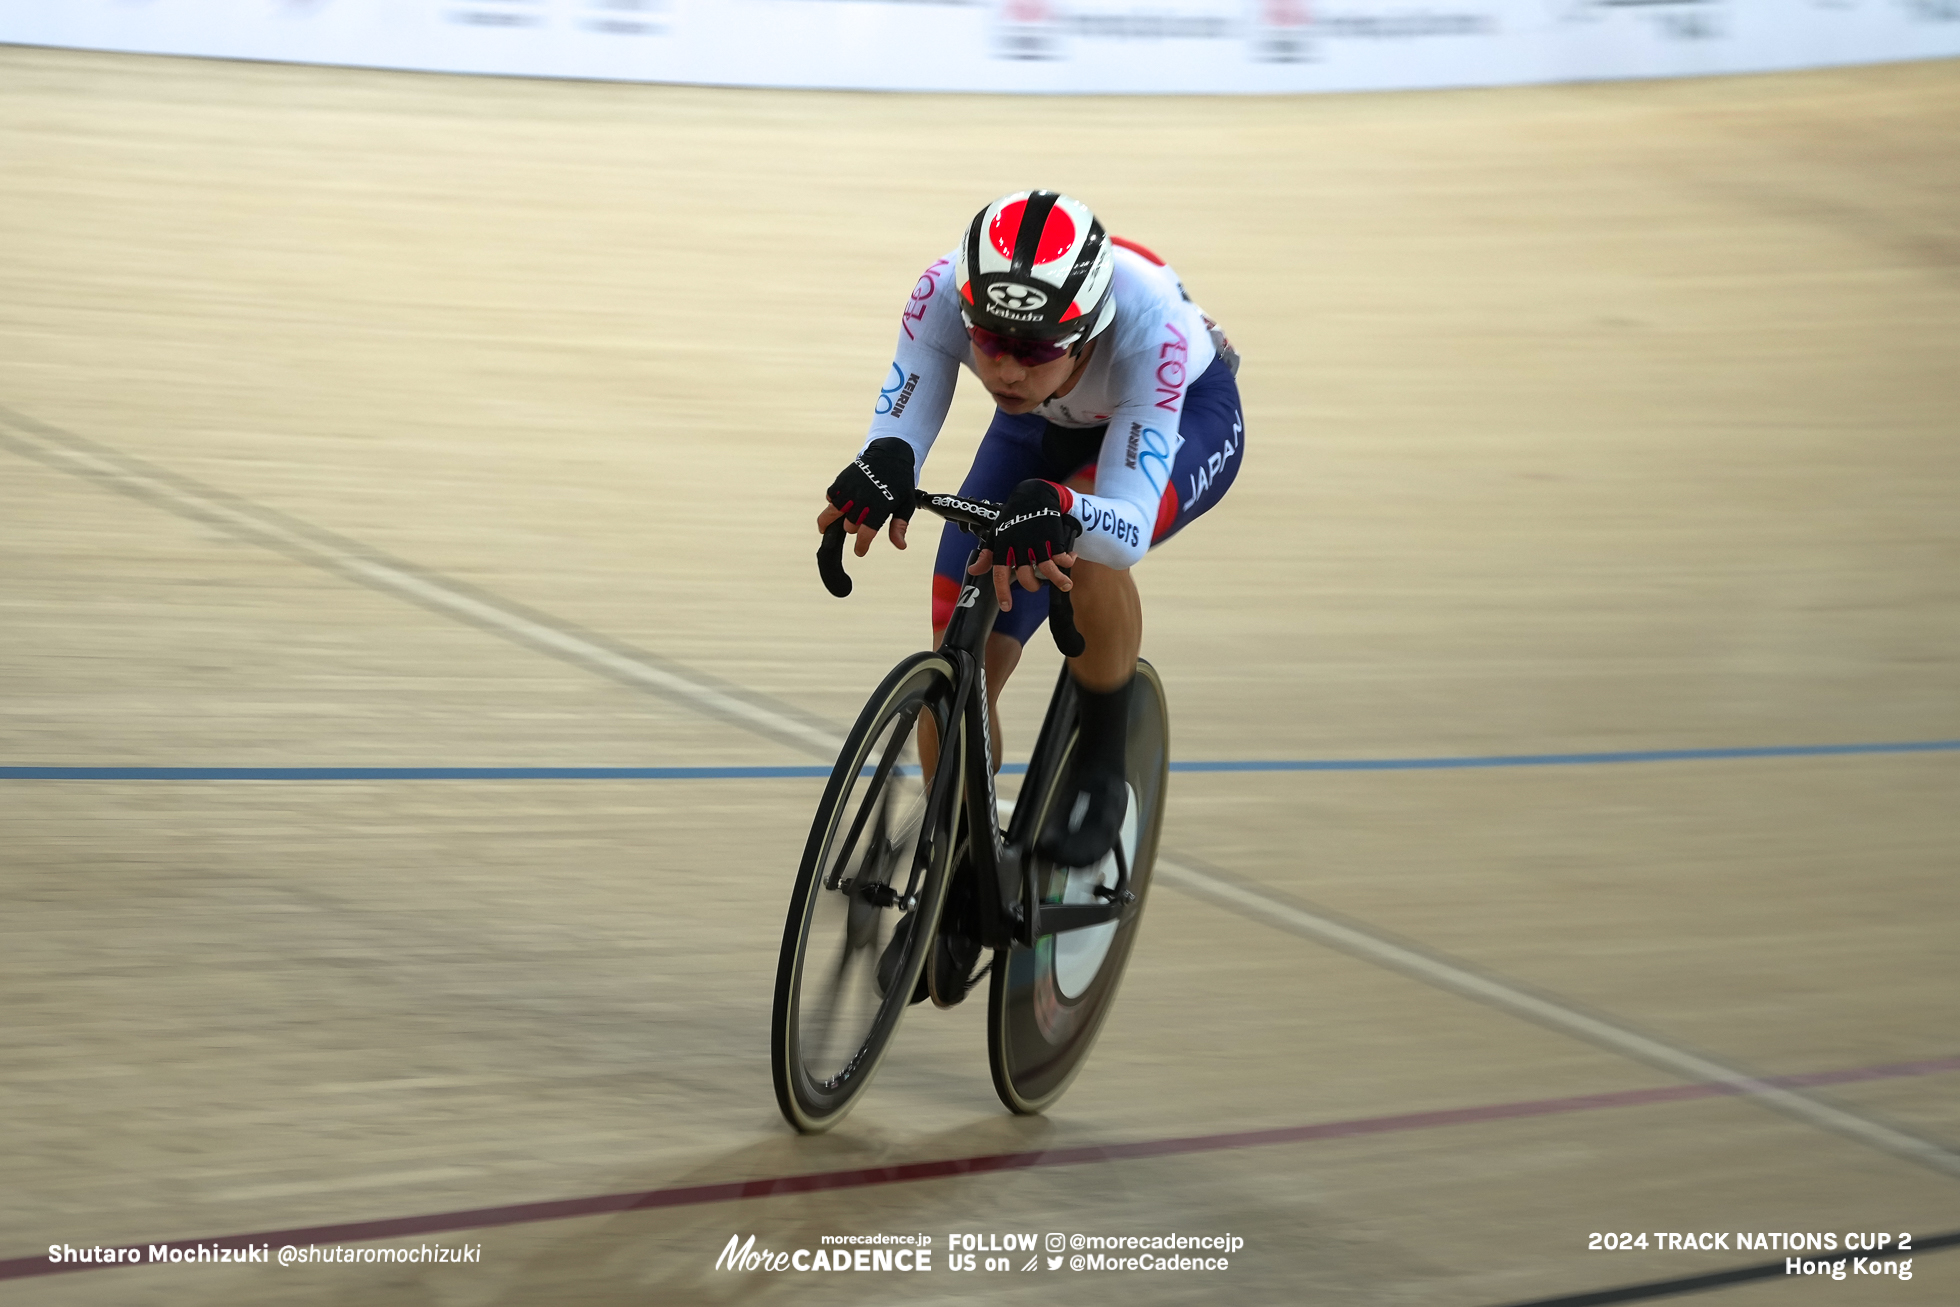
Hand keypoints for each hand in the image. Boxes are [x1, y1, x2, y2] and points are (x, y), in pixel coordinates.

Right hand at [820, 437, 914, 556]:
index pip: (865, 534)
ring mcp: (849, 490)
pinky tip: (835, 505)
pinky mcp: (841, 481)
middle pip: (849, 526)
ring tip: (824, 529)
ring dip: (830, 521)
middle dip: (852, 529)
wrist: (889, 455)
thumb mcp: (905, 505)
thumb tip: (900, 546)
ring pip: (833, 513)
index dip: (861, 546)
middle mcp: (862, 500)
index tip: (860, 551)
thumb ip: (899, 526)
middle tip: (856, 527)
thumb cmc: (899, 483)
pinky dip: (832, 502)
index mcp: (878, 508)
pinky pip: (830, 497)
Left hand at [968, 479, 1079, 610]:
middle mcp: (1020, 547)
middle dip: (1033, 586)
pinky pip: (1061, 557)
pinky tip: (1069, 560)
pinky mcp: (1053, 538)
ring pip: (1047, 569)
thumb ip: (987, 555)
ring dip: (1058, 580)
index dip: (1003, 592)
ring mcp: (1038, 543)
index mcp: (1004, 548)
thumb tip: (974, 570)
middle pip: (1026, 576)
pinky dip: (1068, 561)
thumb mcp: (997, 534)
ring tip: (1065, 585)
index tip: (1007, 607)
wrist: (1034, 495)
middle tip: (1037, 585)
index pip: (999, 573)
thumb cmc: (1013, 517)